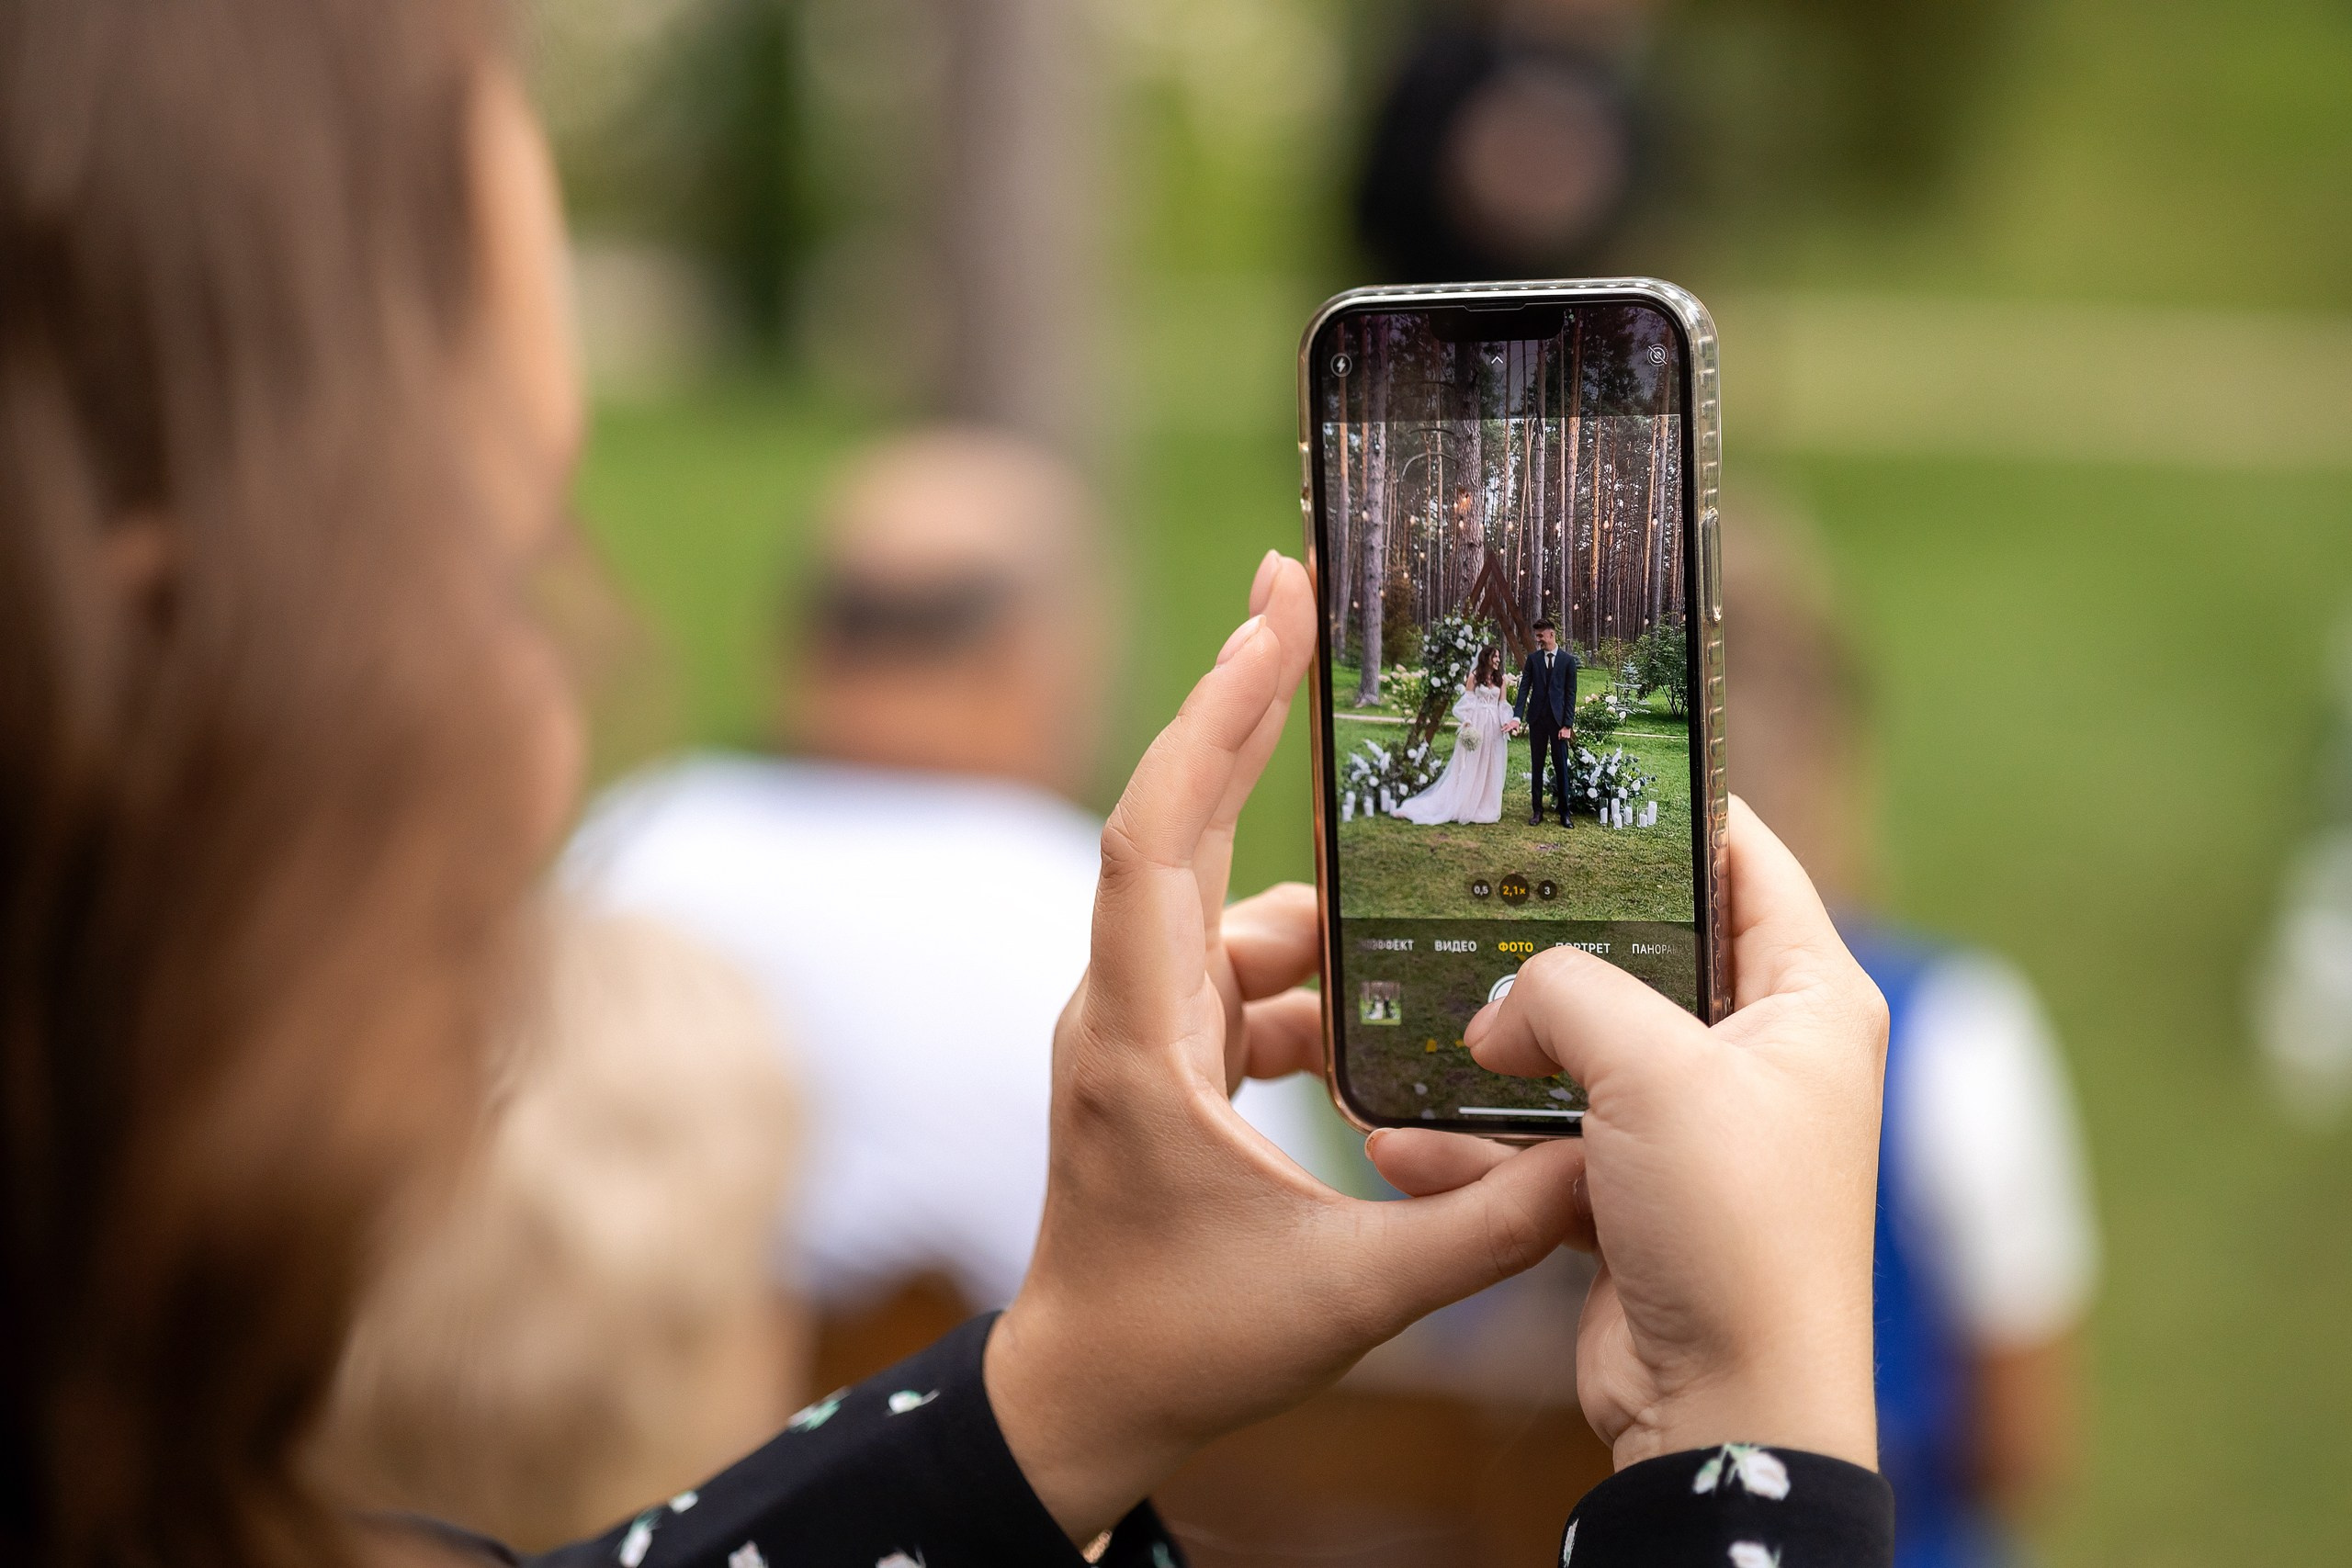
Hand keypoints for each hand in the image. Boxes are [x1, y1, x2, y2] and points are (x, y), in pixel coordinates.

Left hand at [986, 551, 1583, 1539]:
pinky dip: (1306, 967)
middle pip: (1174, 823)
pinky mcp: (1160, 1053)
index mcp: (1141, 1045)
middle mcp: (1121, 1011)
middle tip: (1296, 592)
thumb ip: (1485, 1230)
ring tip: (1407, 893)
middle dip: (1238, 707)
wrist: (1083, 1400)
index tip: (1270, 615)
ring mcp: (1134, 1027)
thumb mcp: (1349, 1296)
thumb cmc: (1186, 1348)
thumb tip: (1604, 1165)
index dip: (1210, 719)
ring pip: (1219, 908)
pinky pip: (1234, 969)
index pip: (1154, 840)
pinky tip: (1376, 1005)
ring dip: (1311, 896)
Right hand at [1370, 799, 1887, 1471]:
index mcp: (1810, 998)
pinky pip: (1546, 1143)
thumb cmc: (1733, 1229)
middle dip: (1553, 935)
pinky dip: (1479, 1144)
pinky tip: (1397, 1139)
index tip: (1581, 775)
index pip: (1747, 857)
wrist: (1726, 1411)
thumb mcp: (1651, 1068)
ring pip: (1582, 1052)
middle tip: (1467, 890)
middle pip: (1646, 952)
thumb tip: (1497, 1008)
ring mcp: (1697, 1128)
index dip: (1671, 808)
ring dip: (1498, 1049)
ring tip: (1412, 1016)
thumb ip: (1564, 992)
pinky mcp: (1637, 1195)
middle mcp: (1762, 1055)